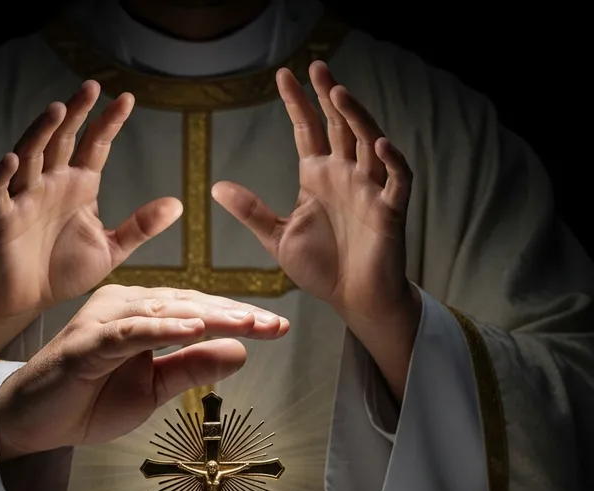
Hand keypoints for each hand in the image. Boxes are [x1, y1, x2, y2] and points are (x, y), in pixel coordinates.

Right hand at [0, 81, 181, 356]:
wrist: (30, 300)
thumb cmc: (65, 271)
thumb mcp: (111, 249)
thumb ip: (140, 226)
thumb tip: (178, 204)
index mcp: (79, 188)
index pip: (95, 147)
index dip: (108, 123)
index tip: (127, 99)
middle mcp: (51, 184)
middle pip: (62, 140)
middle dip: (76, 114)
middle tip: (91, 87)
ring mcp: (24, 199)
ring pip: (30, 156)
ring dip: (41, 132)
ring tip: (58, 110)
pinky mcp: (2, 219)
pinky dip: (2, 175)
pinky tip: (13, 158)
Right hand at [0, 286, 288, 460]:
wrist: (34, 422)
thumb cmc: (89, 400)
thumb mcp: (154, 388)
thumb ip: (192, 367)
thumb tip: (240, 352)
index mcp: (141, 315)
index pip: (198, 311)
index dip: (238, 319)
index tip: (277, 328)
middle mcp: (123, 307)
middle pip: (188, 305)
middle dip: (233, 315)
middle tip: (274, 324)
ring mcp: (103, 322)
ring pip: (164, 312)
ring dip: (207, 316)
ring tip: (247, 322)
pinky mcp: (85, 343)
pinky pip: (129, 332)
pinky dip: (162, 329)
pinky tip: (194, 328)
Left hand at [212, 61, 415, 325]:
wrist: (354, 299)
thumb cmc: (321, 268)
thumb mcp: (278, 238)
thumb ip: (252, 211)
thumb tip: (217, 187)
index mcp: (318, 178)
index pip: (308, 130)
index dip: (298, 103)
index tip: (283, 75)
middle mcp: (345, 175)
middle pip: (339, 126)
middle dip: (329, 96)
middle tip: (317, 66)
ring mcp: (370, 190)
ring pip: (368, 142)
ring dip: (357, 117)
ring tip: (339, 94)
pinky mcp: (391, 210)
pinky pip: (397, 179)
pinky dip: (392, 160)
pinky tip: (378, 143)